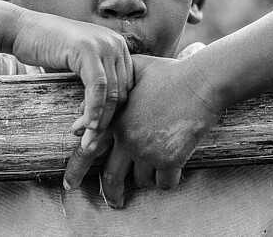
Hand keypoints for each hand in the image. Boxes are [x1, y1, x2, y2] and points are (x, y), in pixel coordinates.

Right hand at [11, 9, 131, 151]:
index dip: (114, 113)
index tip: (98, 132)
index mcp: (118, 47)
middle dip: (108, 121)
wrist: (21, 30)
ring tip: (84, 140)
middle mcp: (116, 44)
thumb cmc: (48, 51)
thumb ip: (96, 82)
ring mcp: (104, 44)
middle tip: (90, 142)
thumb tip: (106, 117)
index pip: (126, 87)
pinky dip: (93, 110)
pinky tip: (85, 126)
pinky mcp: (88, 49)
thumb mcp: (79, 66)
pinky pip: (98, 87)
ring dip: (99, 121)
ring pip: (111, 93)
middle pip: (122, 92)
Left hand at [64, 43, 221, 206]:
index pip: (87, 150)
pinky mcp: (171, 160)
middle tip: (114, 201)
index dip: (76, 169)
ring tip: (154, 167)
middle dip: (111, 193)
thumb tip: (84, 109)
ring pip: (141, 180)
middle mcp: (128, 139)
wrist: (201, 82)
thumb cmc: (170, 73)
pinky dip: (168, 180)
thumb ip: (110, 88)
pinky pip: (165, 183)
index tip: (71, 184)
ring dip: (146, 177)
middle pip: (112, 178)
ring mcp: (149, 151)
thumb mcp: (135, 71)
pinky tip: (172, 172)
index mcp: (116, 120)